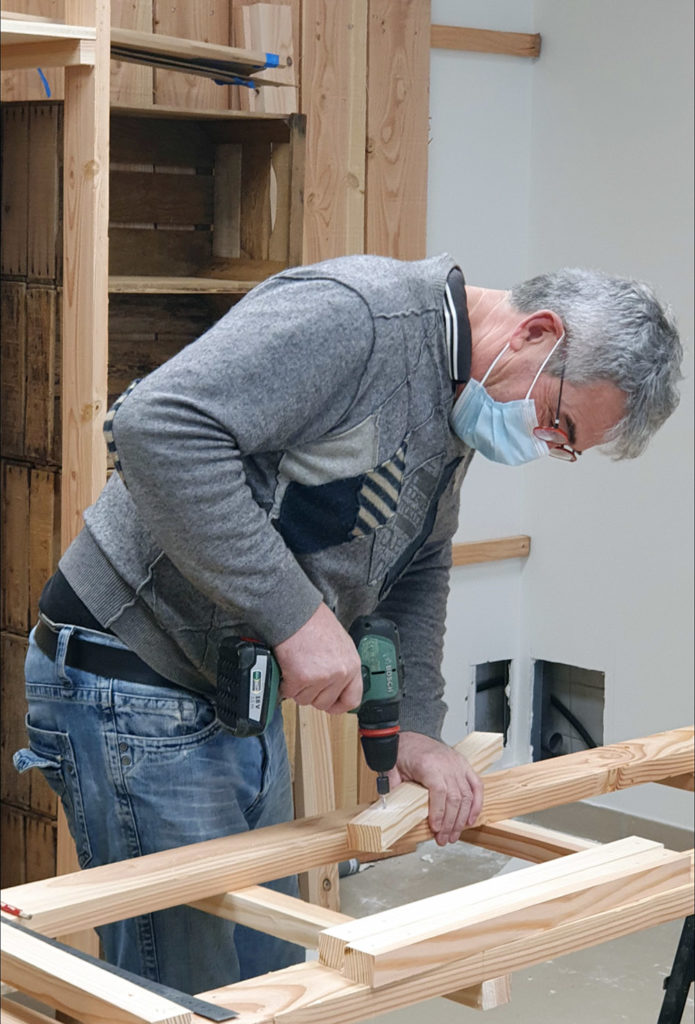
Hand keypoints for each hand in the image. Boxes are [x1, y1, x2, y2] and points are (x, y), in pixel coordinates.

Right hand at [274, 603, 362, 714]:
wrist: (295, 612)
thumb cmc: (313, 622)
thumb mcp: (339, 643)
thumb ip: (340, 665)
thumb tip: (335, 682)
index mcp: (351, 665)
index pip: (352, 699)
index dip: (339, 705)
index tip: (331, 704)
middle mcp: (339, 673)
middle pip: (324, 702)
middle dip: (311, 693)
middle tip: (305, 677)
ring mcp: (320, 677)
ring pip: (304, 699)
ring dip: (297, 687)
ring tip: (296, 666)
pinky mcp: (300, 678)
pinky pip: (289, 692)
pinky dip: (284, 683)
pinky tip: (287, 667)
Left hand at [387, 731, 482, 845]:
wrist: (411, 739)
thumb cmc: (403, 752)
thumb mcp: (392, 770)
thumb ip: (393, 788)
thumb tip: (389, 809)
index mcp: (428, 764)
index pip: (439, 791)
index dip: (439, 812)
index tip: (435, 828)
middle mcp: (446, 764)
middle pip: (455, 797)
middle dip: (450, 822)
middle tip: (443, 839)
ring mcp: (457, 764)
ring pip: (467, 795)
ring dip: (462, 819)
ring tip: (454, 835)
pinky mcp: (464, 766)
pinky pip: (477, 786)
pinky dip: (476, 804)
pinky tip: (470, 819)